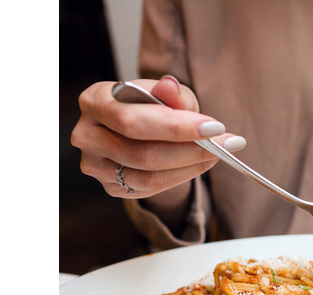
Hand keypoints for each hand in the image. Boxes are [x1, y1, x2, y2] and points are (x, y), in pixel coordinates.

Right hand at [71, 76, 245, 199]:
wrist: (141, 128)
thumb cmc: (151, 105)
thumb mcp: (167, 93)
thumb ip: (172, 94)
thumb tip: (170, 88)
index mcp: (95, 100)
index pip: (133, 120)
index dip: (176, 127)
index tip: (215, 127)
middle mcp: (87, 134)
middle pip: (142, 153)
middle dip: (191, 149)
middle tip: (225, 144)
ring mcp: (95, 164)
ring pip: (149, 175)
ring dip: (191, 166)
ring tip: (218, 153)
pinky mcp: (110, 186)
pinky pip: (150, 188)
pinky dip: (181, 177)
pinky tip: (199, 164)